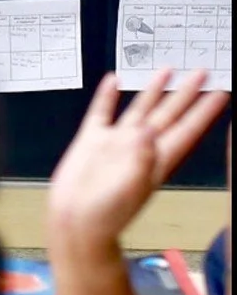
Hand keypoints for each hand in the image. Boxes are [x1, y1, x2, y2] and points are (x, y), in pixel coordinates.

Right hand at [48, 69, 228, 257]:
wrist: (74, 224)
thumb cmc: (105, 216)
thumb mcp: (129, 190)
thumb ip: (140, 160)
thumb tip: (146, 132)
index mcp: (155, 160)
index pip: (186, 130)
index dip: (204, 112)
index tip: (220, 94)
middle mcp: (139, 148)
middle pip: (169, 114)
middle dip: (185, 93)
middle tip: (203, 72)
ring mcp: (115, 143)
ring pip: (140, 109)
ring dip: (153, 90)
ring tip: (167, 70)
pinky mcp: (91, 142)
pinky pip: (101, 113)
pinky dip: (107, 96)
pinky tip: (112, 80)